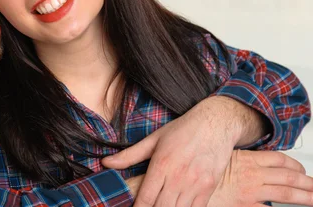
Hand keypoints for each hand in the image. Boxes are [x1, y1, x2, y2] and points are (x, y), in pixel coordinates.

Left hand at [102, 96, 247, 205]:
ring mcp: (196, 184)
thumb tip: (105, 163)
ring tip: (159, 206)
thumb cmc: (181, 130)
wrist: (215, 123)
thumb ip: (129, 155)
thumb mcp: (153, 139)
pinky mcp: (209, 188)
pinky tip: (176, 206)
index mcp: (161, 164)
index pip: (145, 198)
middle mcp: (178, 176)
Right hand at [207, 150, 312, 205]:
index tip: (301, 171)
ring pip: (286, 193)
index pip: (279, 160)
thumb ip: (234, 160)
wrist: (184, 185)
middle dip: (308, 183)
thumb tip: (246, 161)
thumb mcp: (218, 159)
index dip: (294, 166)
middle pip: (289, 177)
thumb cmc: (198, 171)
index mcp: (246, 160)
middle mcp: (253, 175)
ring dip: (305, 196)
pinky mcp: (246, 206)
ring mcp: (251, 192)